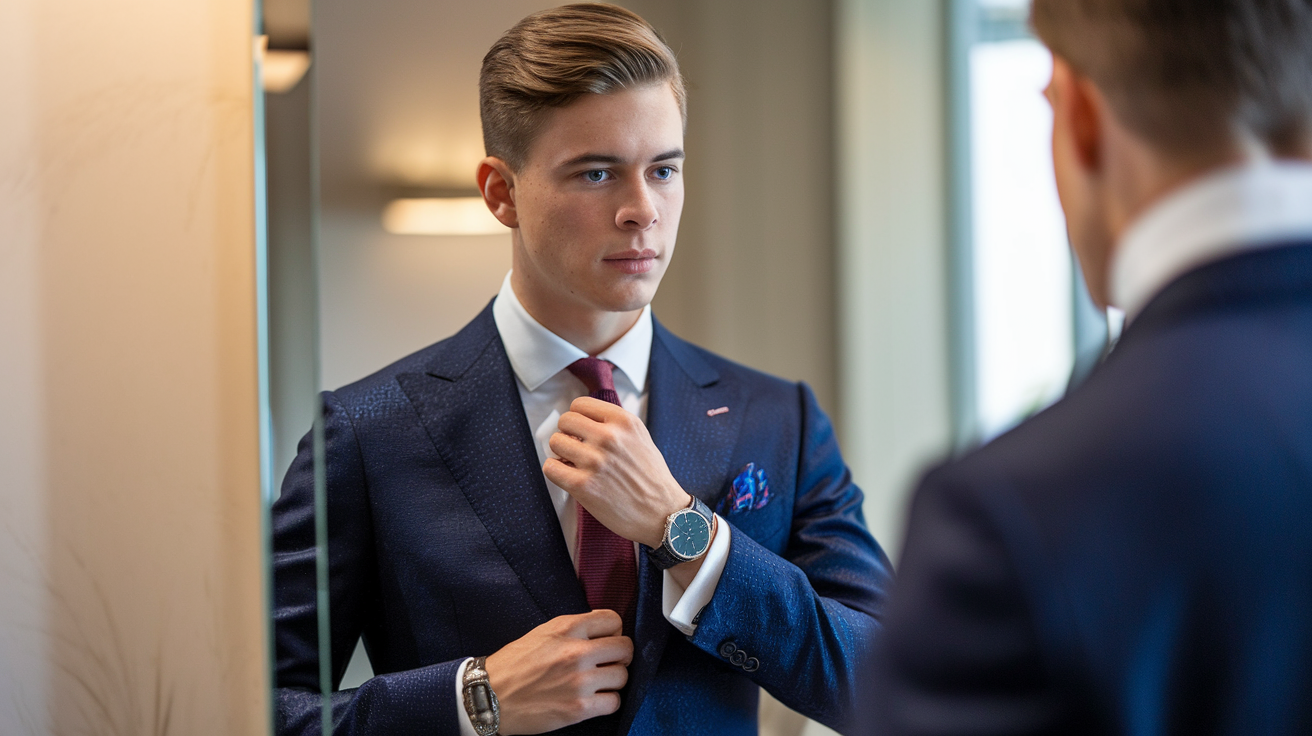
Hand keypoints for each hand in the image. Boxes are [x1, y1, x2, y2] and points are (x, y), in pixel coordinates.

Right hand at [485, 610, 632, 734]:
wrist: (489, 695)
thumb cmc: (514, 663)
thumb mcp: (543, 632)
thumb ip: (573, 628)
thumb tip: (601, 629)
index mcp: (568, 628)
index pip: (613, 620)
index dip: (613, 631)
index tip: (607, 640)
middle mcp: (577, 652)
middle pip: (625, 648)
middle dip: (620, 655)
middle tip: (608, 662)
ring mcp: (580, 681)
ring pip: (623, 676)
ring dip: (613, 680)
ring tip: (598, 682)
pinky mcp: (579, 708)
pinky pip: (614, 702)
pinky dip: (607, 702)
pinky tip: (594, 699)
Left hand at [544, 397, 689, 548]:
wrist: (662, 513)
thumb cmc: (651, 478)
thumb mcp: (640, 438)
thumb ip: (614, 425)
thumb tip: (582, 420)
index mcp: (624, 422)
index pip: (580, 404)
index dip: (577, 418)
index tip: (581, 431)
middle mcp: (609, 437)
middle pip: (565, 421)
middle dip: (568, 434)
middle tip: (576, 448)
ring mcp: (595, 461)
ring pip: (555, 442)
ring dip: (561, 453)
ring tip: (575, 463)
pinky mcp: (584, 485)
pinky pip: (550, 467)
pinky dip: (555, 471)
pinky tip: (569, 476)